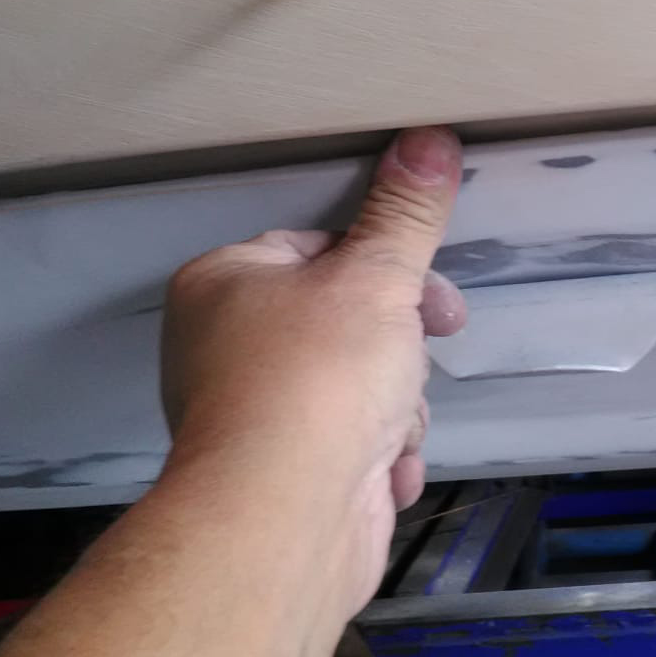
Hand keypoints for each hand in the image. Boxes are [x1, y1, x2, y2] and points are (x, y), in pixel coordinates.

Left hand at [158, 126, 465, 609]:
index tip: (434, 298)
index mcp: (222, 283)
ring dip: (394, 410)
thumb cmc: (320, 379)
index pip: (318, 249)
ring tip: (390, 431)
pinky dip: (375, 458)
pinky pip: (345, 446)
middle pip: (343, 322)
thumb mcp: (378, 278)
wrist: (284, 520)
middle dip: (398, 351)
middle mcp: (221, 346)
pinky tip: (384, 475)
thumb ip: (407, 213)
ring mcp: (248, 418)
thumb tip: (429, 136)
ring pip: (354, 387)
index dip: (386, 269)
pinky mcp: (277, 477)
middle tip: (425, 359)